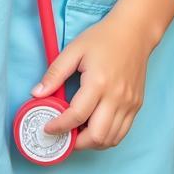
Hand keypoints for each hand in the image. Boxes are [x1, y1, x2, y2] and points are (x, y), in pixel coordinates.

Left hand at [31, 10, 151, 150]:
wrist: (134, 31)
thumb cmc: (103, 38)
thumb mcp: (74, 49)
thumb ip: (55, 73)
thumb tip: (37, 94)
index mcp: (98, 82)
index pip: (76, 116)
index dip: (59, 126)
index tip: (48, 127)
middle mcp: (116, 97)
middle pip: (96, 136)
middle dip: (76, 142)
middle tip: (64, 134)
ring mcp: (129, 104)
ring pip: (110, 140)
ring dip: (92, 142)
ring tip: (78, 131)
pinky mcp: (136, 106)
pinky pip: (122, 132)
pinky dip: (107, 137)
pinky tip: (95, 126)